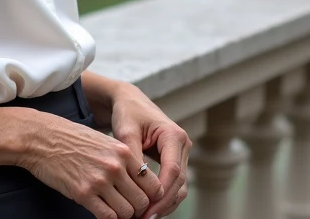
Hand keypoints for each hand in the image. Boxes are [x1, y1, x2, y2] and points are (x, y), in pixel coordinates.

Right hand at [18, 111, 164, 218]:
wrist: (41, 138)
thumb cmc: (70, 139)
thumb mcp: (103, 142)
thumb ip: (122, 160)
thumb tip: (139, 181)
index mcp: (123, 152)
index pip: (153, 184)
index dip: (151, 197)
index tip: (143, 200)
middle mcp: (115, 166)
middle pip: (143, 201)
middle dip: (138, 209)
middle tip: (129, 208)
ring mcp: (99, 181)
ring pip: (127, 212)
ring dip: (123, 215)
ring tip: (114, 209)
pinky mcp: (83, 193)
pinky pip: (108, 217)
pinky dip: (108, 218)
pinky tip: (102, 211)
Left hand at [108, 84, 191, 216]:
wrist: (130, 102)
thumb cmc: (127, 113)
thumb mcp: (126, 131)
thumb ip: (132, 155)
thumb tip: (136, 182)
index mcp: (173, 135)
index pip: (173, 171)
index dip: (162, 193)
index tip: (147, 208)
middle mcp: (182, 145)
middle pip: (179, 182)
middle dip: (163, 202)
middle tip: (144, 218)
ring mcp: (181, 154)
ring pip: (179, 187)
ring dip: (165, 203)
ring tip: (145, 216)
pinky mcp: (174, 160)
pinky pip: (173, 183)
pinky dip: (163, 197)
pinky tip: (148, 208)